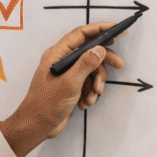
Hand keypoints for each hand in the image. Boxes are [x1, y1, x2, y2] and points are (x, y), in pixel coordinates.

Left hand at [0, 22, 125, 156]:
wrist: (37, 126)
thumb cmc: (47, 103)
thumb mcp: (70, 83)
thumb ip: (86, 64)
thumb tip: (100, 48)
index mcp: (57, 54)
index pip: (81, 34)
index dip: (100, 29)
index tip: (118, 30)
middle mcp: (62, 61)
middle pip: (89, 52)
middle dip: (104, 61)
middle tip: (120, 65)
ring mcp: (66, 74)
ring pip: (91, 71)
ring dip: (95, 84)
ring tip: (92, 97)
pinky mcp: (70, 87)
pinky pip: (87, 84)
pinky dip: (89, 93)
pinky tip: (84, 103)